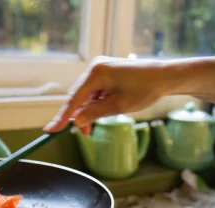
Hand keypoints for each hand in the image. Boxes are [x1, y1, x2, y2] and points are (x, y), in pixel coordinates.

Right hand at [44, 56, 171, 134]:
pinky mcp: (106, 71)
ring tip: (99, 123)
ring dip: (89, 111)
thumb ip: (95, 113)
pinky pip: (95, 91)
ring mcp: (100, 68)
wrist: (164, 76)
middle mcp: (95, 67)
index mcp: (96, 73)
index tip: (50, 130)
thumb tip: (76, 121)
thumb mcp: (119, 106)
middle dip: (79, 116)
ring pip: (86, 95)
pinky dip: (96, 104)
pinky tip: (107, 110)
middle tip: (86, 133)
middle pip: (78, 96)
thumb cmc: (145, 90)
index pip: (74, 99)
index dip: (62, 117)